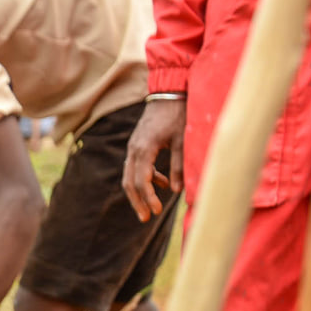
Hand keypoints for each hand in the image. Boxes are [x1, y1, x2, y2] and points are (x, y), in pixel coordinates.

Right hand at [123, 97, 185, 221]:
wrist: (168, 92)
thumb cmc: (178, 114)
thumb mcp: (182, 141)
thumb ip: (179, 166)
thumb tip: (177, 191)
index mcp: (144, 149)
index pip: (141, 181)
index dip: (148, 199)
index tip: (157, 212)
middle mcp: (134, 149)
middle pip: (129, 182)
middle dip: (137, 202)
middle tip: (146, 218)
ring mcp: (133, 146)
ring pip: (129, 176)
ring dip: (139, 193)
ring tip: (151, 207)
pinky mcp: (137, 144)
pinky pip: (135, 167)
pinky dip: (146, 178)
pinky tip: (162, 184)